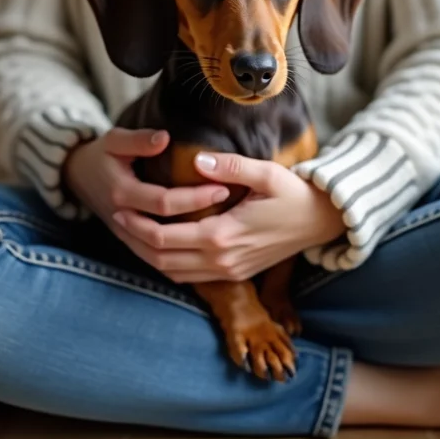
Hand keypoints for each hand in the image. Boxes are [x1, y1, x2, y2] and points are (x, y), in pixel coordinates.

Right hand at [64, 128, 230, 261]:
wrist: (77, 178)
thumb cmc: (101, 155)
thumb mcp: (115, 139)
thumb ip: (138, 140)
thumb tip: (165, 138)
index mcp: (121, 192)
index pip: (163, 202)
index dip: (193, 197)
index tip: (221, 187)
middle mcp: (122, 218)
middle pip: (164, 231)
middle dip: (198, 221)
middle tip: (226, 210)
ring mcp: (124, 234)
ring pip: (159, 253)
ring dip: (189, 247)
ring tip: (220, 233)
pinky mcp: (128, 241)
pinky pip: (153, 259)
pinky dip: (176, 258)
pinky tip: (202, 251)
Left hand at [113, 152, 346, 282]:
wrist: (322, 222)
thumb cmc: (294, 194)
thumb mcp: (266, 173)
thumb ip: (230, 166)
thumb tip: (198, 160)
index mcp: (223, 235)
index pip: (166, 238)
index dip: (138, 226)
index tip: (120, 210)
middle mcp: (222, 260)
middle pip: (163, 261)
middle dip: (136, 243)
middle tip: (117, 223)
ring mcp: (230, 272)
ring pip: (174, 274)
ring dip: (150, 257)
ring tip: (132, 235)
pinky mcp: (236, 275)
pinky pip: (192, 278)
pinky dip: (170, 267)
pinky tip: (161, 248)